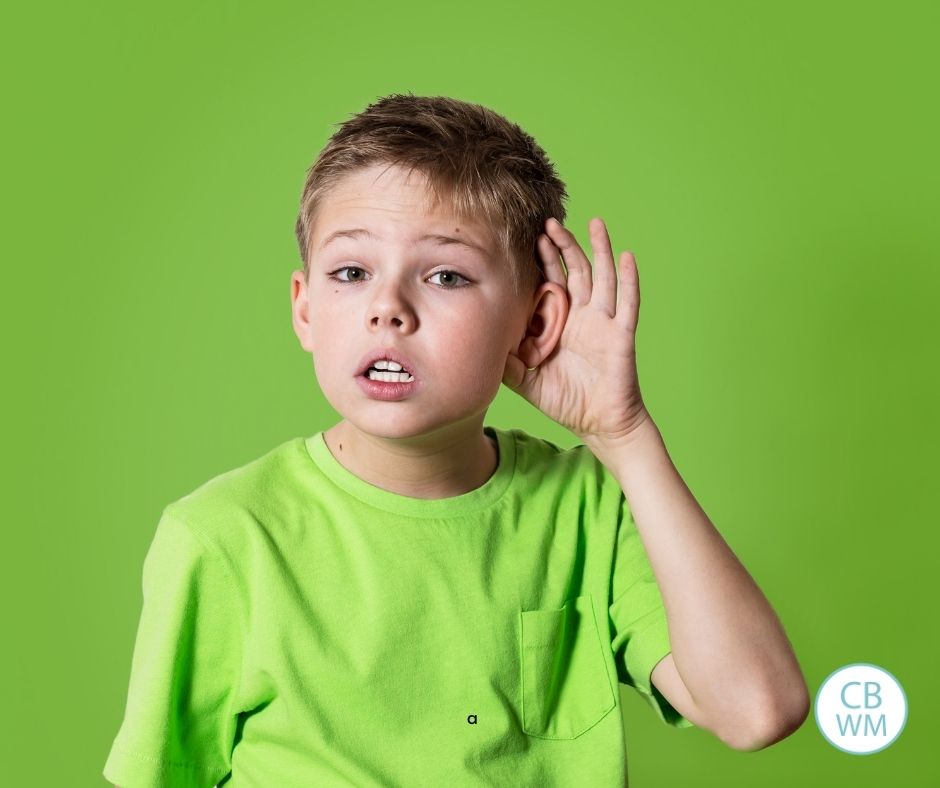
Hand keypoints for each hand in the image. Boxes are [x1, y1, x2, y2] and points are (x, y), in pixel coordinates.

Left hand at [502, 217, 650, 444]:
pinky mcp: (621, 335)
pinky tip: (628, 256)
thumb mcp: (524, 380)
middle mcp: (582, 316)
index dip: (542, 261)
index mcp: (559, 322)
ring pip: (602, 278)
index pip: (550, 283)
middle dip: (564, 247)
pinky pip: (628, 304)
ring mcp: (603, 322)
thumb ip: (503, 361)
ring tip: (594, 223)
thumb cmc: (564, 400)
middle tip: (550, 222)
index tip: (529, 237)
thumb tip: (477, 342)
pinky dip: (630, 280)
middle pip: (574, 272)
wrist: (598, 423)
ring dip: (599, 250)